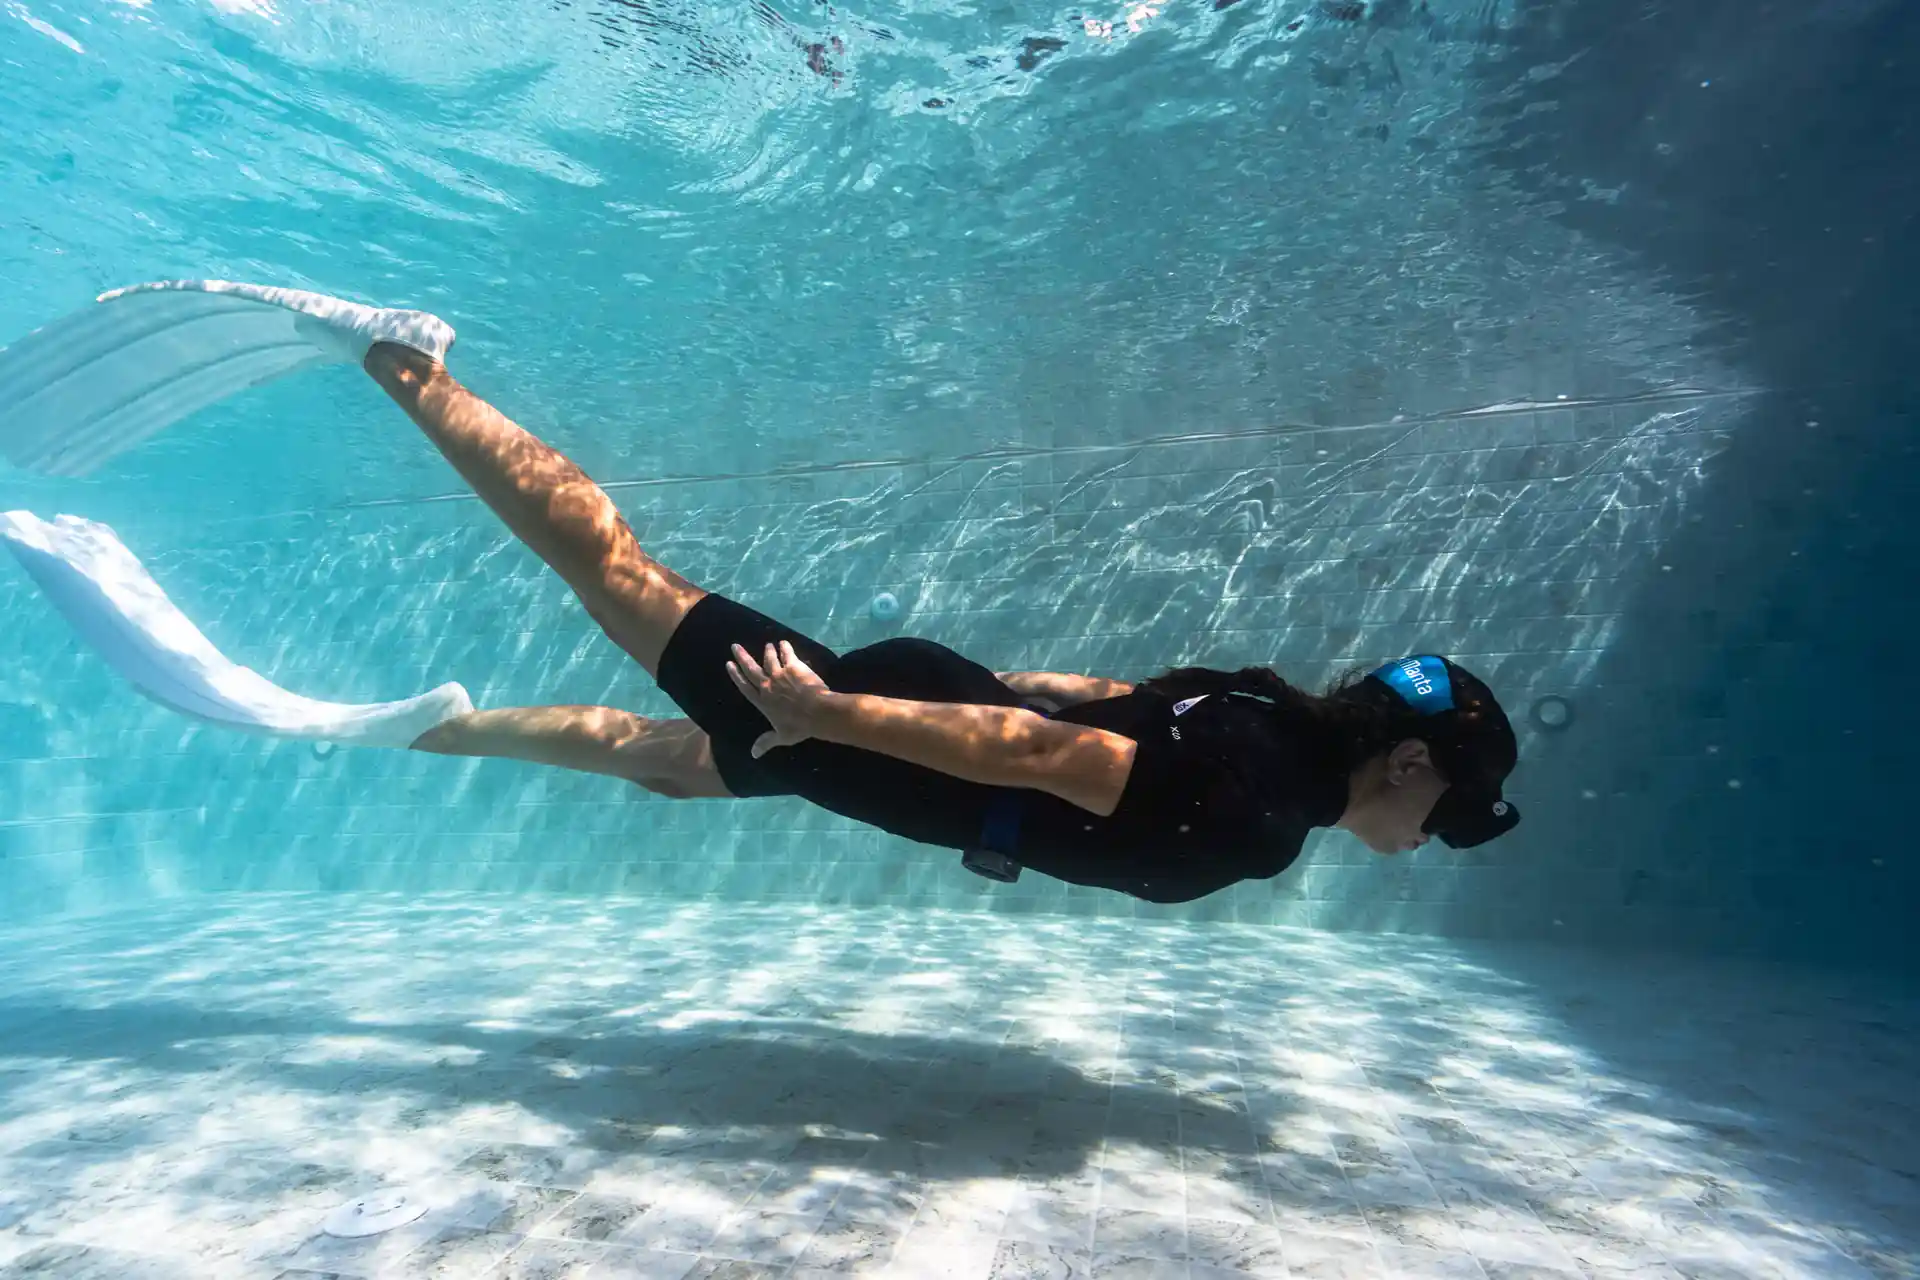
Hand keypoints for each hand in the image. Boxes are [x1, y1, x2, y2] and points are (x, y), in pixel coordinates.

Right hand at [726, 641, 833, 758]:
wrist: (817, 712)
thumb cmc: (799, 727)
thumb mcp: (781, 737)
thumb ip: (766, 742)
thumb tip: (753, 754)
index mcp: (763, 702)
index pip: (745, 687)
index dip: (736, 676)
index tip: (729, 664)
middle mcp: (768, 686)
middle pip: (751, 669)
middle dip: (742, 657)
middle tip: (735, 646)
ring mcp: (780, 674)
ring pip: (769, 659)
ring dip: (768, 651)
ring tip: (767, 645)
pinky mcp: (794, 666)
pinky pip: (787, 654)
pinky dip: (785, 647)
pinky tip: (783, 643)